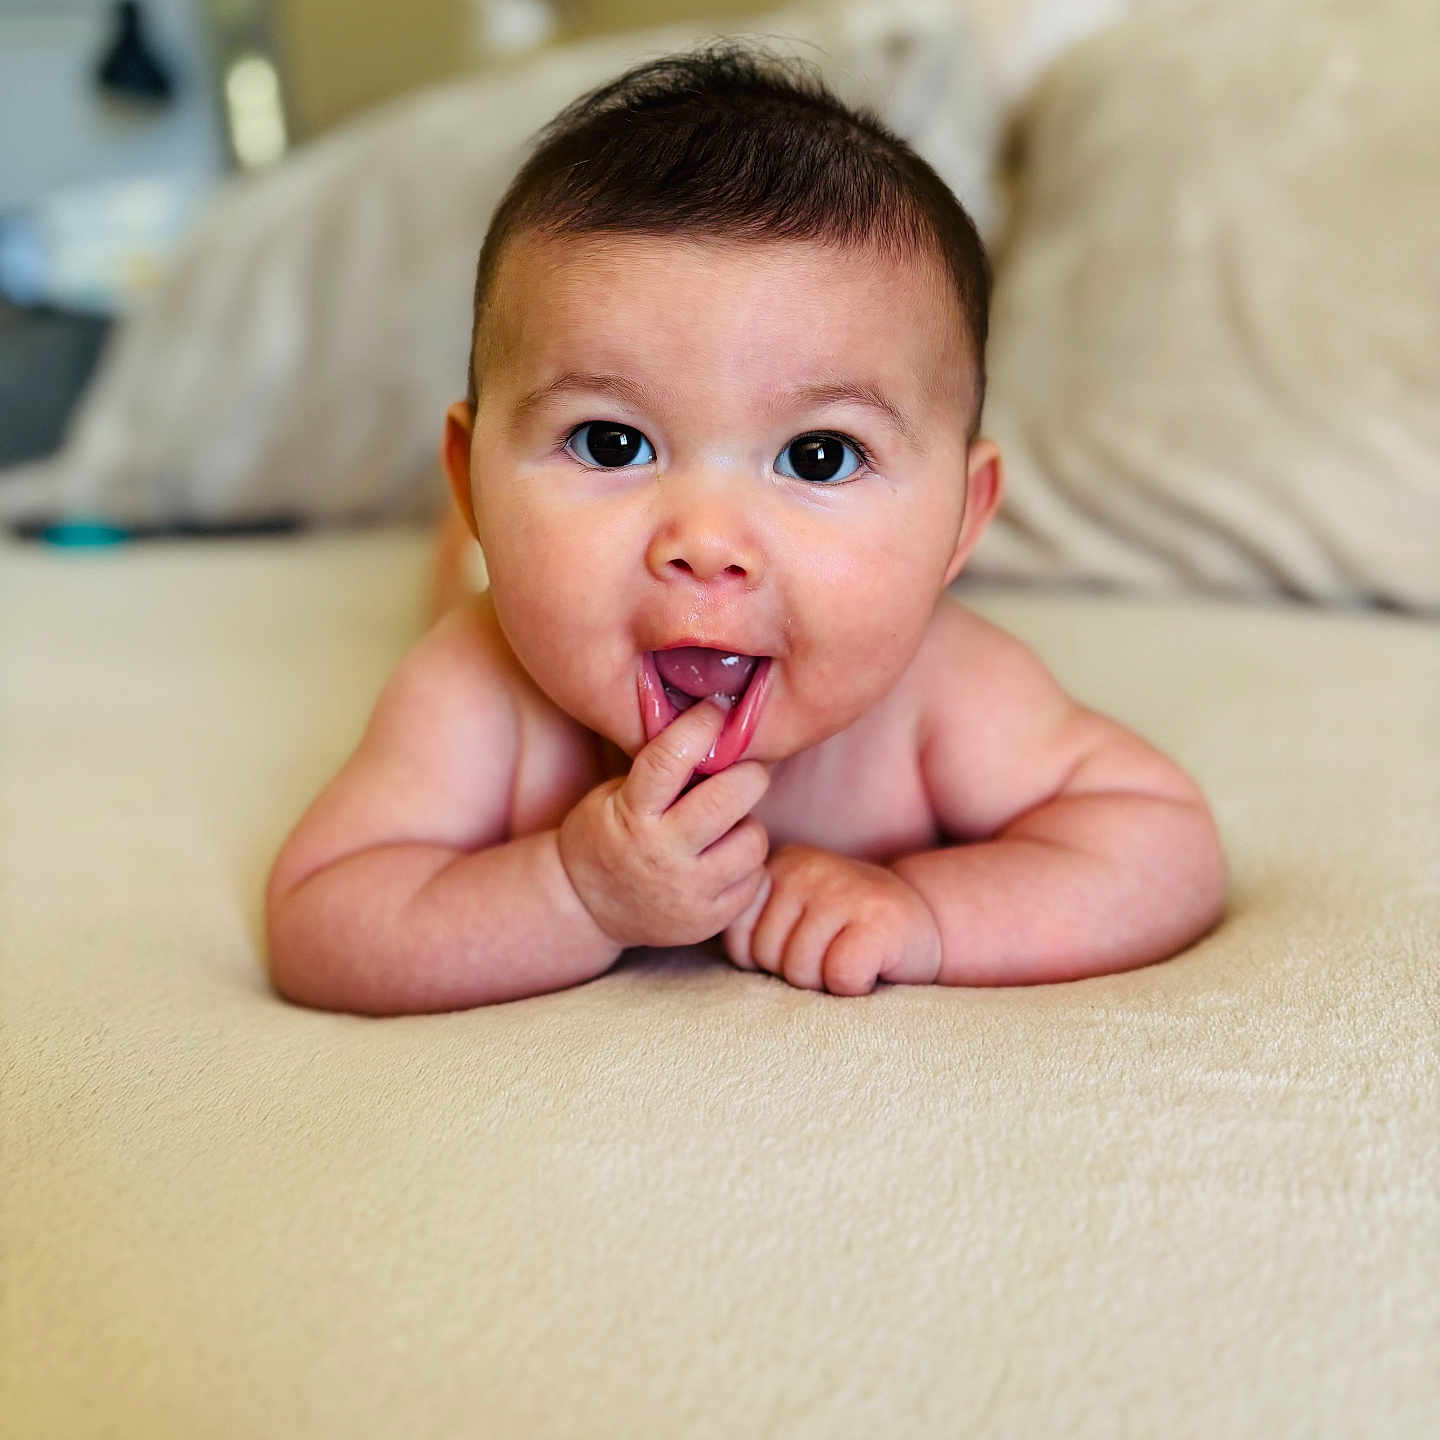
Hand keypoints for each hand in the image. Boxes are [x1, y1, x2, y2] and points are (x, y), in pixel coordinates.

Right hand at [558, 700, 769, 947]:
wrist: (586, 907)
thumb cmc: (608, 835)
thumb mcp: (616, 795)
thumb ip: (662, 772)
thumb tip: (720, 734)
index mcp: (632, 814)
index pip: (671, 759)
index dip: (701, 726)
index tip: (717, 709)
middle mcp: (662, 854)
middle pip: (729, 798)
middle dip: (748, 774)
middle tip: (746, 771)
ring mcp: (688, 892)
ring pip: (752, 840)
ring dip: (746, 825)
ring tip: (727, 826)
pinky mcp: (708, 920)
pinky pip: (755, 879)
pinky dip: (746, 864)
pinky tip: (724, 859)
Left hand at [723, 845, 942, 995]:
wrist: (922, 924)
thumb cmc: (845, 933)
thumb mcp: (792, 916)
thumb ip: (753, 923)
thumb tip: (711, 937)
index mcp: (778, 865)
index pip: (737, 937)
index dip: (766, 961)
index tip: (801, 945)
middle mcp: (806, 867)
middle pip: (768, 957)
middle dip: (797, 972)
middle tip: (833, 952)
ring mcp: (843, 888)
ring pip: (801, 971)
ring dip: (827, 981)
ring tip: (851, 954)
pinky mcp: (878, 919)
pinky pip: (841, 978)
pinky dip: (857, 986)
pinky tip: (873, 962)